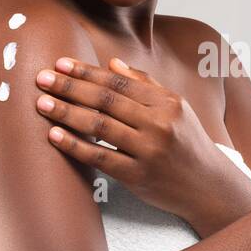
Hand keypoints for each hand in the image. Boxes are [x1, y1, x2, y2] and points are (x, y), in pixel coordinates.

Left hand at [34, 55, 237, 225]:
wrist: (208, 186)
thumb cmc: (188, 143)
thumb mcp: (176, 109)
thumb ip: (146, 85)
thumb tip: (113, 64)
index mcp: (167, 103)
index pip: (119, 82)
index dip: (87, 72)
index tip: (61, 64)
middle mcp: (160, 124)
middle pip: (106, 100)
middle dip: (70, 87)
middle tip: (42, 79)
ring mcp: (149, 151)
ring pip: (100, 126)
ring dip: (67, 113)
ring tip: (42, 103)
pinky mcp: (139, 176)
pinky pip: (100, 158)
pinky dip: (75, 145)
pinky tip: (54, 135)